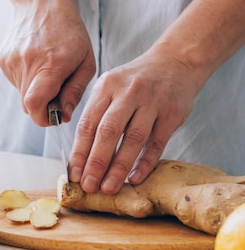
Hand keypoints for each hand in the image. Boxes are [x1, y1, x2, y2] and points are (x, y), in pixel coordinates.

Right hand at [0, 0, 95, 126]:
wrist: (42, 2)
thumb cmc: (69, 31)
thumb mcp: (86, 62)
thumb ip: (75, 92)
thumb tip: (64, 116)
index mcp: (51, 65)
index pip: (35, 105)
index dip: (43, 118)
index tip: (55, 116)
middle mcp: (27, 63)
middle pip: (28, 105)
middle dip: (43, 106)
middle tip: (57, 91)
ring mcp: (11, 61)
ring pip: (22, 94)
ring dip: (35, 90)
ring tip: (46, 69)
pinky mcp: (3, 59)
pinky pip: (15, 82)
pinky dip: (27, 79)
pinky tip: (36, 61)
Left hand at [68, 49, 198, 194]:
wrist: (175, 62)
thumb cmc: (135, 82)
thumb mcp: (110, 87)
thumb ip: (96, 113)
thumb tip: (81, 155)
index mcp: (106, 87)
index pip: (88, 124)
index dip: (80, 151)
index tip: (74, 174)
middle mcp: (127, 93)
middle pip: (107, 132)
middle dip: (96, 162)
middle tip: (89, 186)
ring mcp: (152, 102)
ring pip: (133, 138)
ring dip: (119, 166)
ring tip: (109, 187)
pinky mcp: (172, 113)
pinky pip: (157, 142)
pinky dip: (145, 162)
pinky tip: (134, 178)